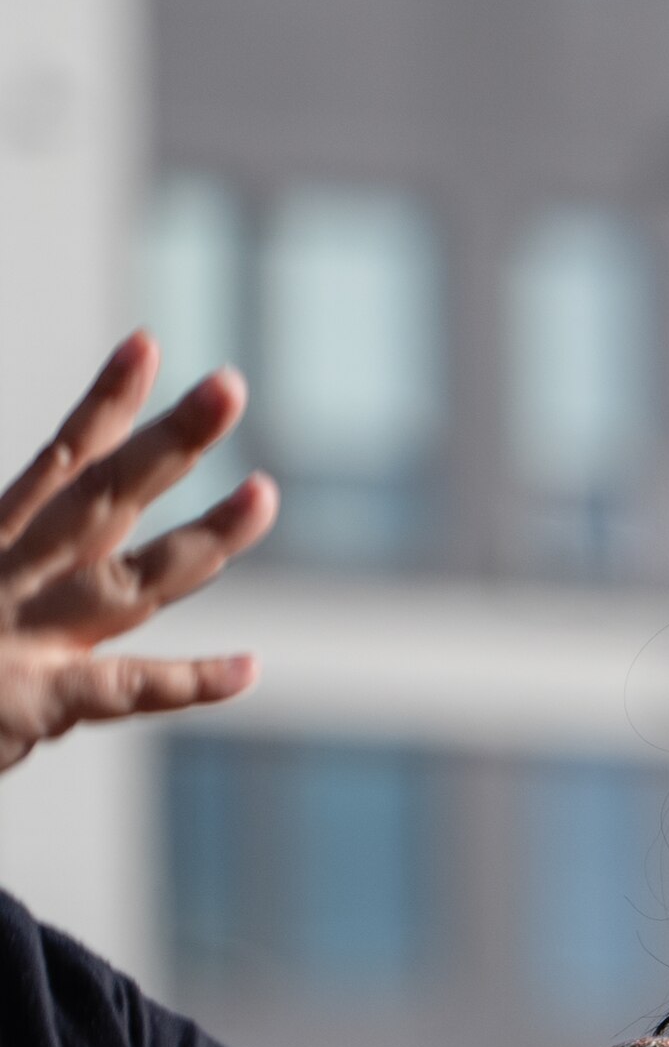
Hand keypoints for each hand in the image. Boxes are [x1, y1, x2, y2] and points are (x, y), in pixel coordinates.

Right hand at [0, 335, 280, 778]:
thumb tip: (64, 480)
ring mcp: (29, 636)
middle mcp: (20, 576)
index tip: (148, 343)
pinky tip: (247, 668)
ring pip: (134, 578)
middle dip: (171, 442)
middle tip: (230, 384)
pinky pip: (121, 689)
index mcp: (2, 544)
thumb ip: (24, 530)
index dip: (108, 403)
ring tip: (265, 493)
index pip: (66, 460)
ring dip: (202, 539)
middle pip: (109, 497)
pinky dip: (184, 681)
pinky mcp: (34, 702)